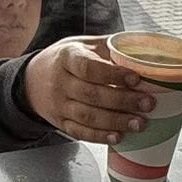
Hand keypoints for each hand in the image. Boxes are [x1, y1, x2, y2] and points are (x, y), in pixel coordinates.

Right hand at [20, 37, 155, 144]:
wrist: (33, 79)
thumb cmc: (67, 60)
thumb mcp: (83, 44)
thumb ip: (109, 47)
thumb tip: (144, 51)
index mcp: (67, 57)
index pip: (89, 68)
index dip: (113, 74)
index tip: (136, 78)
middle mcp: (60, 82)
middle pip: (92, 94)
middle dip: (123, 100)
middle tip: (148, 103)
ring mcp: (58, 105)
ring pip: (87, 116)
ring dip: (116, 121)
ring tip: (139, 123)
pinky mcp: (60, 122)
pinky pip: (80, 132)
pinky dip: (99, 136)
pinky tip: (118, 136)